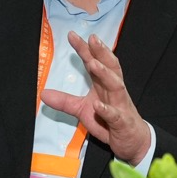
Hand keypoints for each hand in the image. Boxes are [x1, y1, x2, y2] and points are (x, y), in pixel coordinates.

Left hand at [40, 31, 153, 164]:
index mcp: (104, 86)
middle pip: (110, 68)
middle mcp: (114, 91)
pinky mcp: (122, 123)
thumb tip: (43, 94)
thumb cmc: (110, 122)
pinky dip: (107, 110)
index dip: (85, 49)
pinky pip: (115, 115)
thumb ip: (65, 101)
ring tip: (93, 64)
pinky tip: (98, 105)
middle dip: (101, 53)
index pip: (95, 63)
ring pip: (116, 86)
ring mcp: (120, 106)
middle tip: (92, 39)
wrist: (133, 142)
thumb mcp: (83, 111)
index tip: (72, 35)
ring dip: (105, 74)